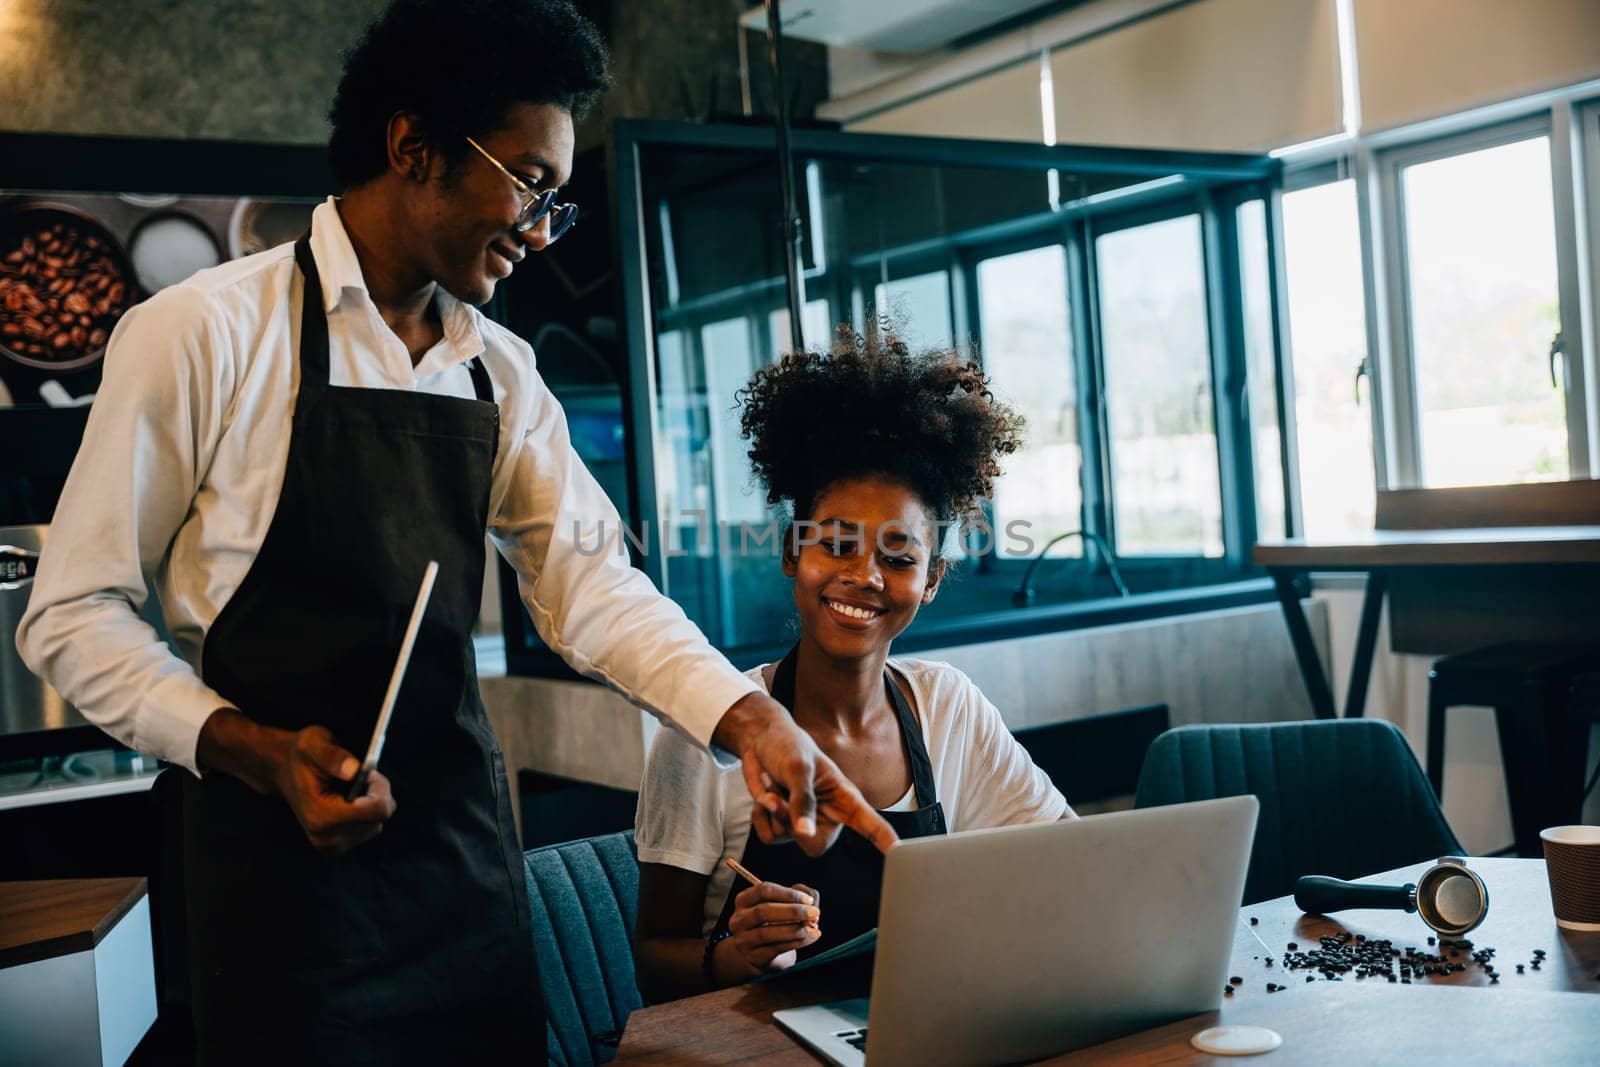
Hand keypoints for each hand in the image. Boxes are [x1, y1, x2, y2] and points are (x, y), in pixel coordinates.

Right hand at [198, 709, 396, 856]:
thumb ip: (333, 756)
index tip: (370, 772)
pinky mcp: (337, 846)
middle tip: (363, 775)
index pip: (377, 811)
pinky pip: (370, 828)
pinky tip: (350, 800)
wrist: (284, 771)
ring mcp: (332, 846)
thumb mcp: (314, 743)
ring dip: (372, 803)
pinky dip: (366, 812)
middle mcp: (326, 838)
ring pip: (377, 824)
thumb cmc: (301, 755)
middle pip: (379, 819)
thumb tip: (354, 770)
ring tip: (352, 787)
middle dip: (377, 793)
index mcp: (321, 816)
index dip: (381, 788)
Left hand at [713, 693, 897, 856]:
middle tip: (782, 799)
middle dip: (793, 826)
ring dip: (773, 813)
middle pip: (814, 845)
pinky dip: (761, 816)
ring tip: (774, 787)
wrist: (761, 741)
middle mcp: (826, 815)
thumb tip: (805, 833)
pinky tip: (764, 797)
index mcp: (843, 798)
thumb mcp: (798, 768)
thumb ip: (803, 801)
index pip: (870, 824)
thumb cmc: (788, 746)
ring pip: (786, 839)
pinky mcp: (782, 824)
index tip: (900, 854)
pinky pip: (769, 836)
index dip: (884, 840)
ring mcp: (803, 822)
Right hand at [714, 881, 820, 980]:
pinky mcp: (754, 957)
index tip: (808, 900)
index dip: (788, 894)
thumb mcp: (783, 906)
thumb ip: (799, 897)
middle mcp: (740, 920)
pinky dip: (797, 942)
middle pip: (763, 911)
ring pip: (767, 933)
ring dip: (795, 929)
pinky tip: (811, 937)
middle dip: (793, 911)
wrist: (763, 952)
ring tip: (813, 927)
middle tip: (814, 913)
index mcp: (744, 900)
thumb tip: (810, 898)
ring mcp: (744, 940)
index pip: (763, 891)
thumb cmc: (775, 923)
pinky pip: (775, 949)